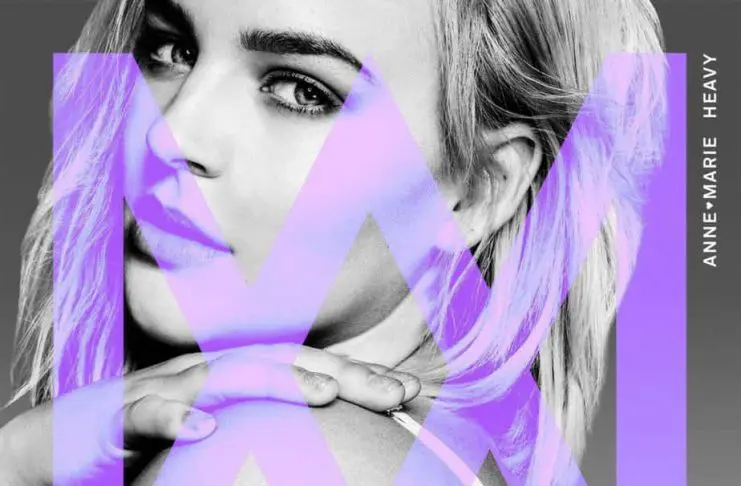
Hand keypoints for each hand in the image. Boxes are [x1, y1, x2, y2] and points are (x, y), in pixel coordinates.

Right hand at [0, 344, 419, 484]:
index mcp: (237, 374)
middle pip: (285, 362)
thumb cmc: (156, 428)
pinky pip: (152, 414)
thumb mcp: (222, 425)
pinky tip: (206, 432)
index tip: (409, 392)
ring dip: (277, 380)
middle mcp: (212, 372)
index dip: (358, 375)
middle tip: (396, 392)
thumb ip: (267, 423)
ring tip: (326, 392)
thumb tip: (318, 439)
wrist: (71, 433)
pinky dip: (178, 419)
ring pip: (227, 375)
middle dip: (343, 373)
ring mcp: (171, 387)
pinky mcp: (125, 414)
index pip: (307, 367)